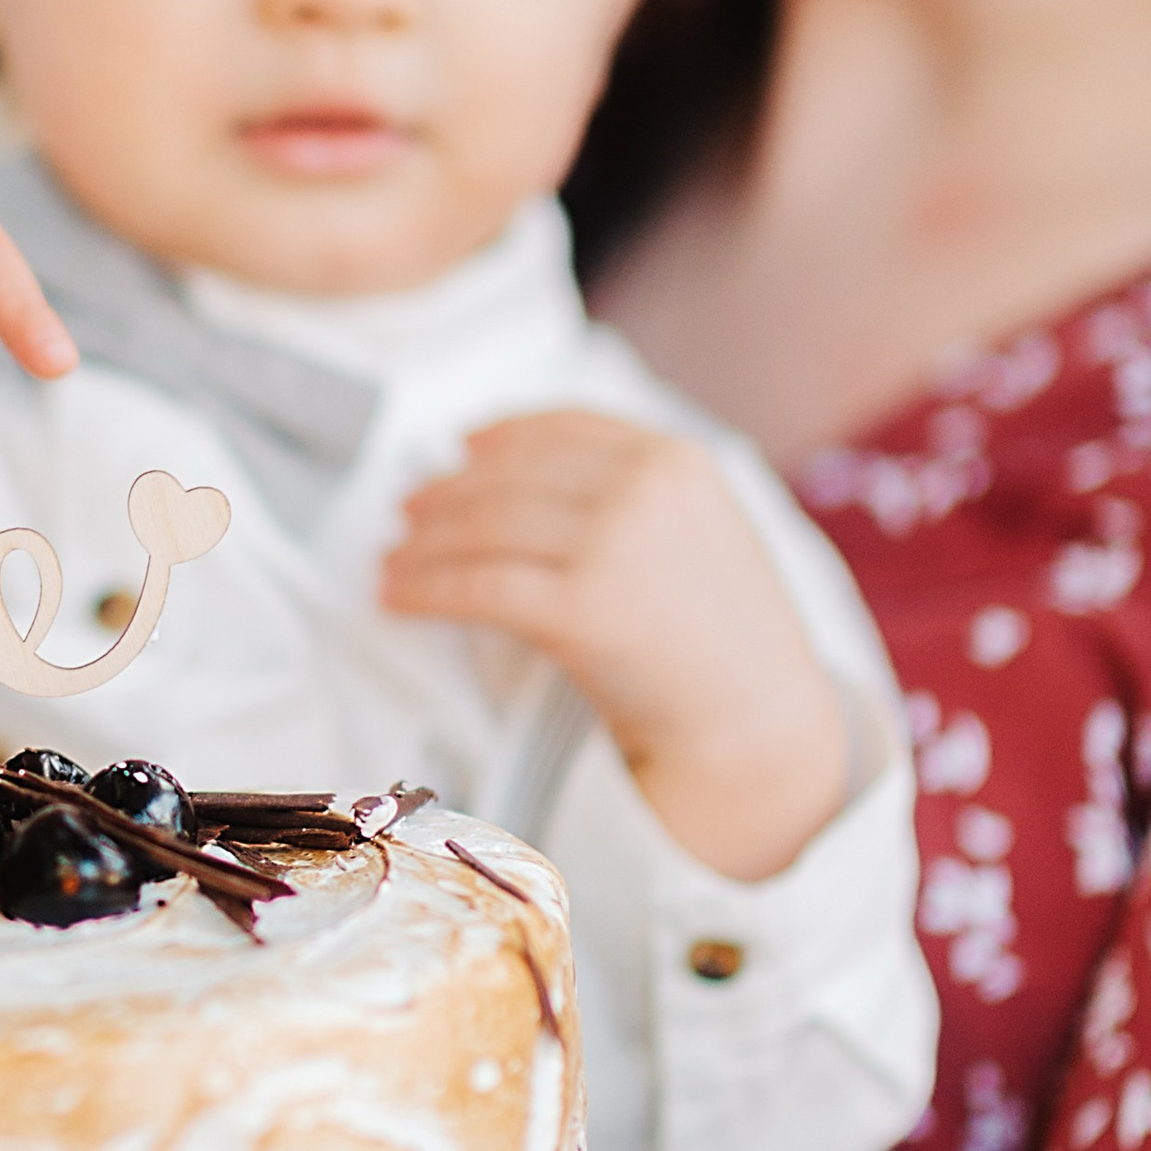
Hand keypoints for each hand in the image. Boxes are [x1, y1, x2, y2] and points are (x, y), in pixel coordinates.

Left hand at [379, 412, 851, 880]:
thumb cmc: (727, 641)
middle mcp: (645, 488)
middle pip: (510, 477)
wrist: (760, 724)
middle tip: (404, 514)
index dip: (500, 435)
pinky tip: (397, 599)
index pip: (563, 426)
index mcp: (676, 460)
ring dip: (422, 545)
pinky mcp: (582, 609)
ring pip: (483, 527)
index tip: (458, 447)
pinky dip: (424, 590)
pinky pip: (478, 587)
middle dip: (445, 495)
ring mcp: (615, 545)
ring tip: (390, 562)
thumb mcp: (703, 531)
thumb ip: (636, 493)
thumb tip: (519, 470)